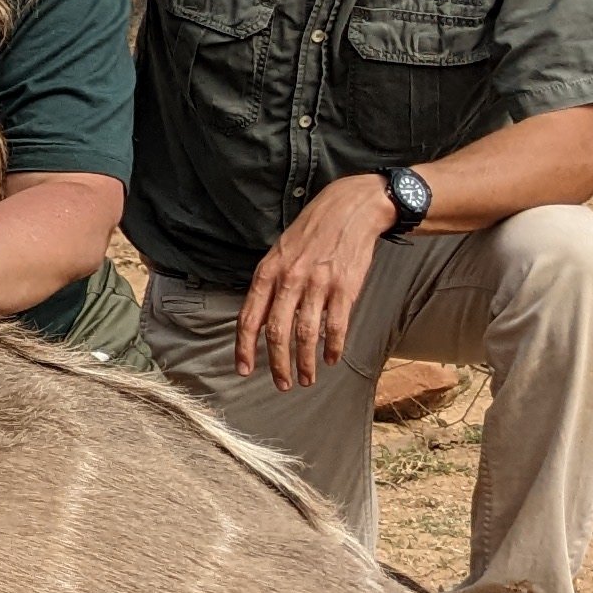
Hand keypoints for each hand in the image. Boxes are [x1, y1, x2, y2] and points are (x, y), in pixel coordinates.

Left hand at [239, 175, 398, 387]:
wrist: (349, 209)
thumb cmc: (311, 232)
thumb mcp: (280, 252)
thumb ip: (270, 284)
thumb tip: (260, 318)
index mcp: (268, 271)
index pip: (249, 317)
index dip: (244, 347)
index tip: (243, 369)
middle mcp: (290, 279)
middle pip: (277, 332)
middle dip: (277, 363)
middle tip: (281, 383)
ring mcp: (318, 284)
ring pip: (306, 334)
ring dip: (305, 362)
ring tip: (306, 379)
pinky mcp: (345, 287)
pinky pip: (336, 325)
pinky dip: (333, 347)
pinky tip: (330, 358)